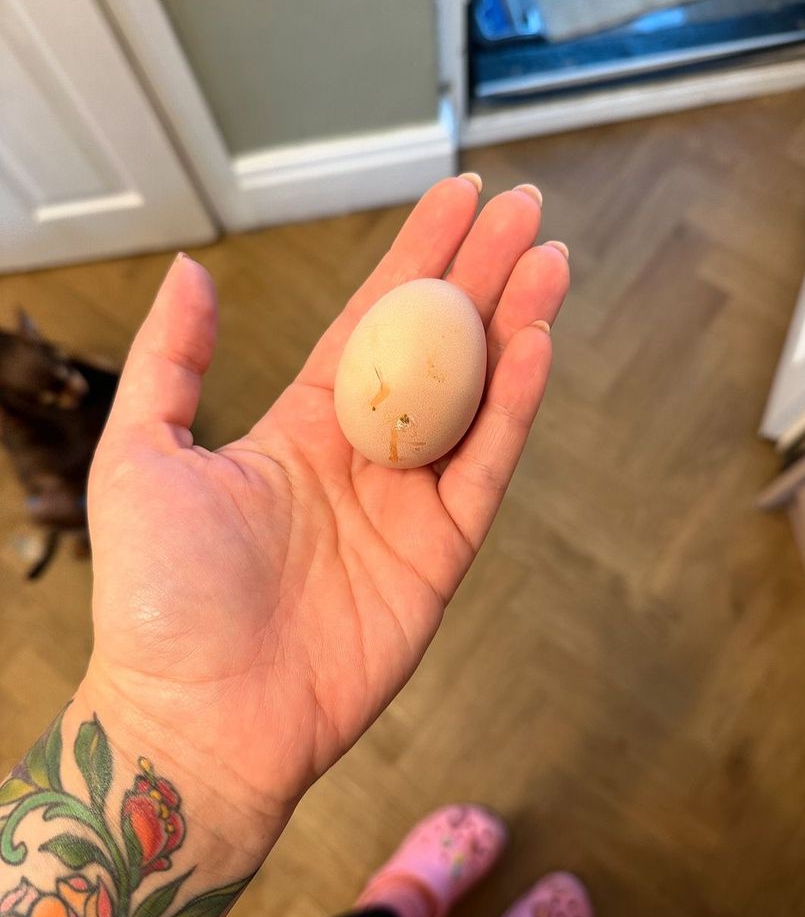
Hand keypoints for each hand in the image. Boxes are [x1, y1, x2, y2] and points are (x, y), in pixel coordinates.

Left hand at [83, 178, 568, 837]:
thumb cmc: (159, 598)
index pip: (369, 322)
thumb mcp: (141, 456)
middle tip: (524, 210)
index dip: (415, 257)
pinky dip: (516, 409)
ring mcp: (406, 505)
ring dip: (516, 326)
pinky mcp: (439, 557)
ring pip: (477, 399)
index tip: (457, 198)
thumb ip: (172, 360)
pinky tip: (537, 345)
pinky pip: (487, 470)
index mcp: (300, 425)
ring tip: (551, 260)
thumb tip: (191, 271)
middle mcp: (362, 456)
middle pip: (437, 347)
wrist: (200, 718)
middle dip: (481, 274)